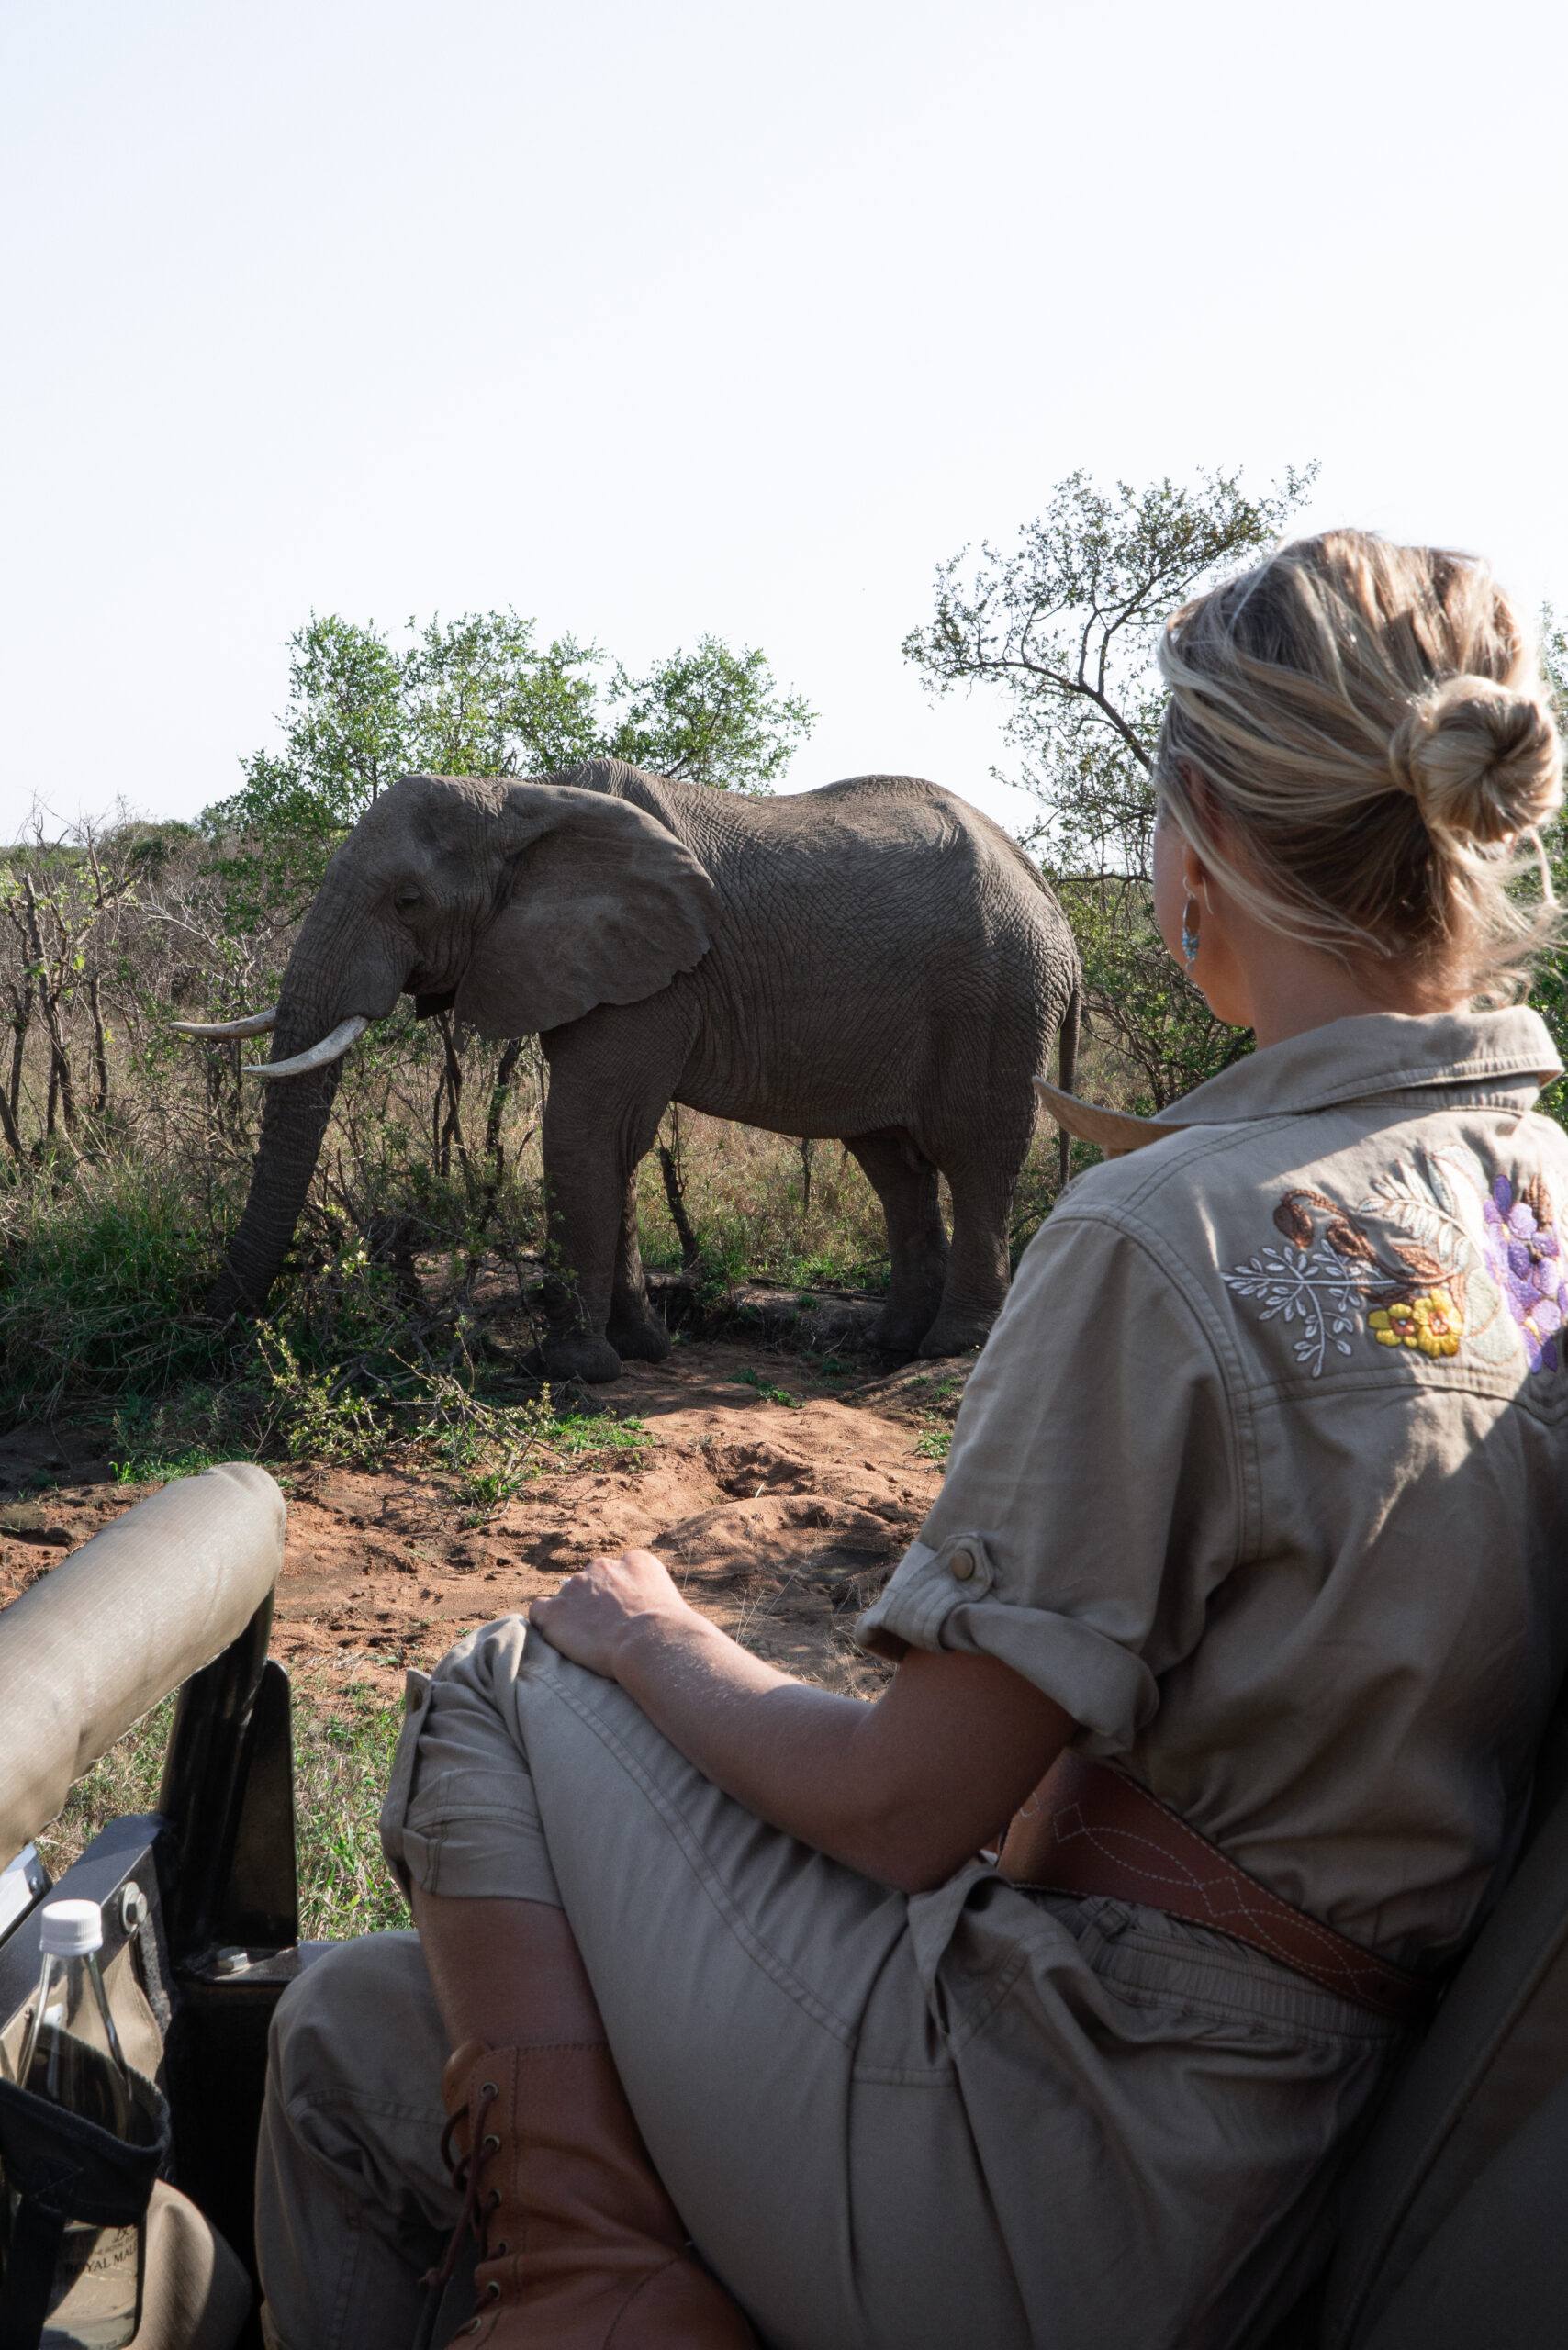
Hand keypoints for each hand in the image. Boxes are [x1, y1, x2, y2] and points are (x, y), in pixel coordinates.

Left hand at [530, 1548, 697, 1680]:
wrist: (653, 1640)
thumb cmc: (672, 1633)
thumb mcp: (673, 1605)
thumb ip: (655, 1601)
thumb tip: (654, 1618)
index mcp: (635, 1562)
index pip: (619, 1573)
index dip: (620, 1599)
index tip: (626, 1620)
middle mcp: (603, 1566)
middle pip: (591, 1582)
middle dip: (595, 1605)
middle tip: (607, 1635)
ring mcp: (577, 1586)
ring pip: (567, 1598)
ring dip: (574, 1616)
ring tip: (587, 1643)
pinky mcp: (555, 1611)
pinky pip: (539, 1610)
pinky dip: (545, 1623)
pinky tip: (557, 1639)